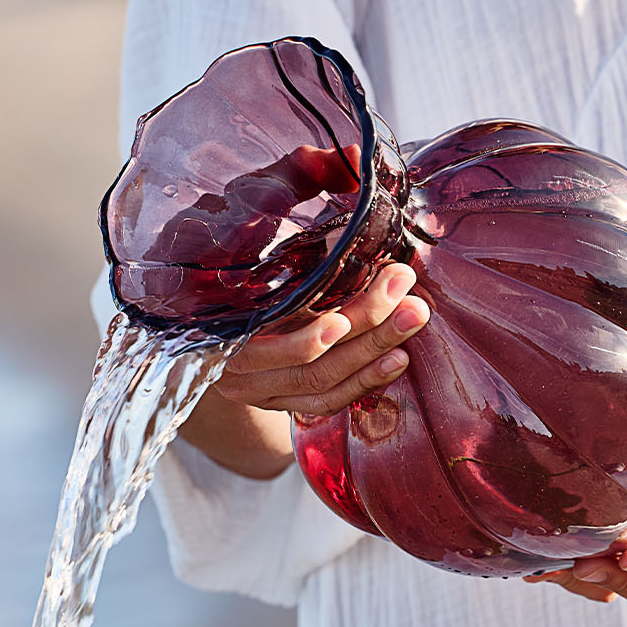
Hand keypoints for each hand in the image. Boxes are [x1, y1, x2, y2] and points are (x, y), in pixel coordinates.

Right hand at [214, 261, 429, 416]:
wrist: (215, 337)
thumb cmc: (240, 284)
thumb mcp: (251, 260)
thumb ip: (288, 248)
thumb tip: (345, 223)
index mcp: (222, 329)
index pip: (272, 335)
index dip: (310, 332)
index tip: (347, 313)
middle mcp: (238, 369)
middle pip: (310, 361)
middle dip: (365, 327)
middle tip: (407, 299)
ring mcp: (261, 391)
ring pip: (323, 382)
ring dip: (374, 352)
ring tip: (411, 321)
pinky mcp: (284, 403)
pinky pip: (327, 401)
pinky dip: (366, 381)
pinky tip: (398, 359)